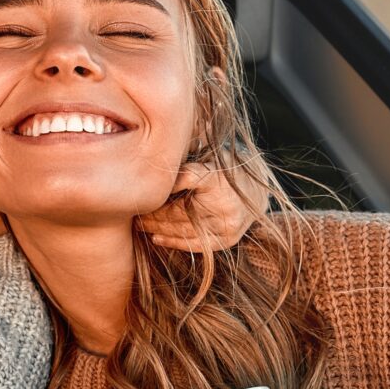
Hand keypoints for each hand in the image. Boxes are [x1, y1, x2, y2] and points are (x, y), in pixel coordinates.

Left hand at [137, 161, 265, 253]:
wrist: (256, 192)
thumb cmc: (224, 167)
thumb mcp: (207, 151)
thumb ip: (185, 153)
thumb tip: (154, 145)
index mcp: (218, 177)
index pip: (187, 178)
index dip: (164, 183)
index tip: (143, 185)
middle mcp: (224, 203)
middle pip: (176, 209)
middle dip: (152, 209)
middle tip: (133, 208)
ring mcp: (225, 224)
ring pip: (180, 228)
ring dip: (155, 226)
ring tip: (138, 222)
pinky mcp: (226, 240)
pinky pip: (192, 243)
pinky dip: (171, 241)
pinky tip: (154, 238)